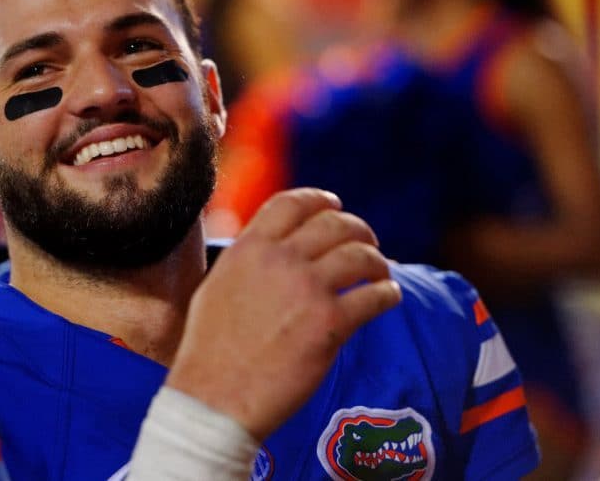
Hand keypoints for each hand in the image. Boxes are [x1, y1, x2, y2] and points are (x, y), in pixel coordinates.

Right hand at [167, 188, 400, 439]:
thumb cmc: (210, 351)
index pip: (292, 202)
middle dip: (358, 230)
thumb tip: (269, 248)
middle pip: (335, 224)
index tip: (335, 207)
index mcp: (248, 249)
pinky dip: (389, 293)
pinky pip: (376, 295)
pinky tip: (387, 299)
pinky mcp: (331, 323)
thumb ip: (246, 261)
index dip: (320, 200)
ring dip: (377, 262)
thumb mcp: (216, 287)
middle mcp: (279, 260)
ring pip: (361, 254)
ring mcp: (307, 289)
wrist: (215, 399)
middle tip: (367, 244)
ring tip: (380, 274)